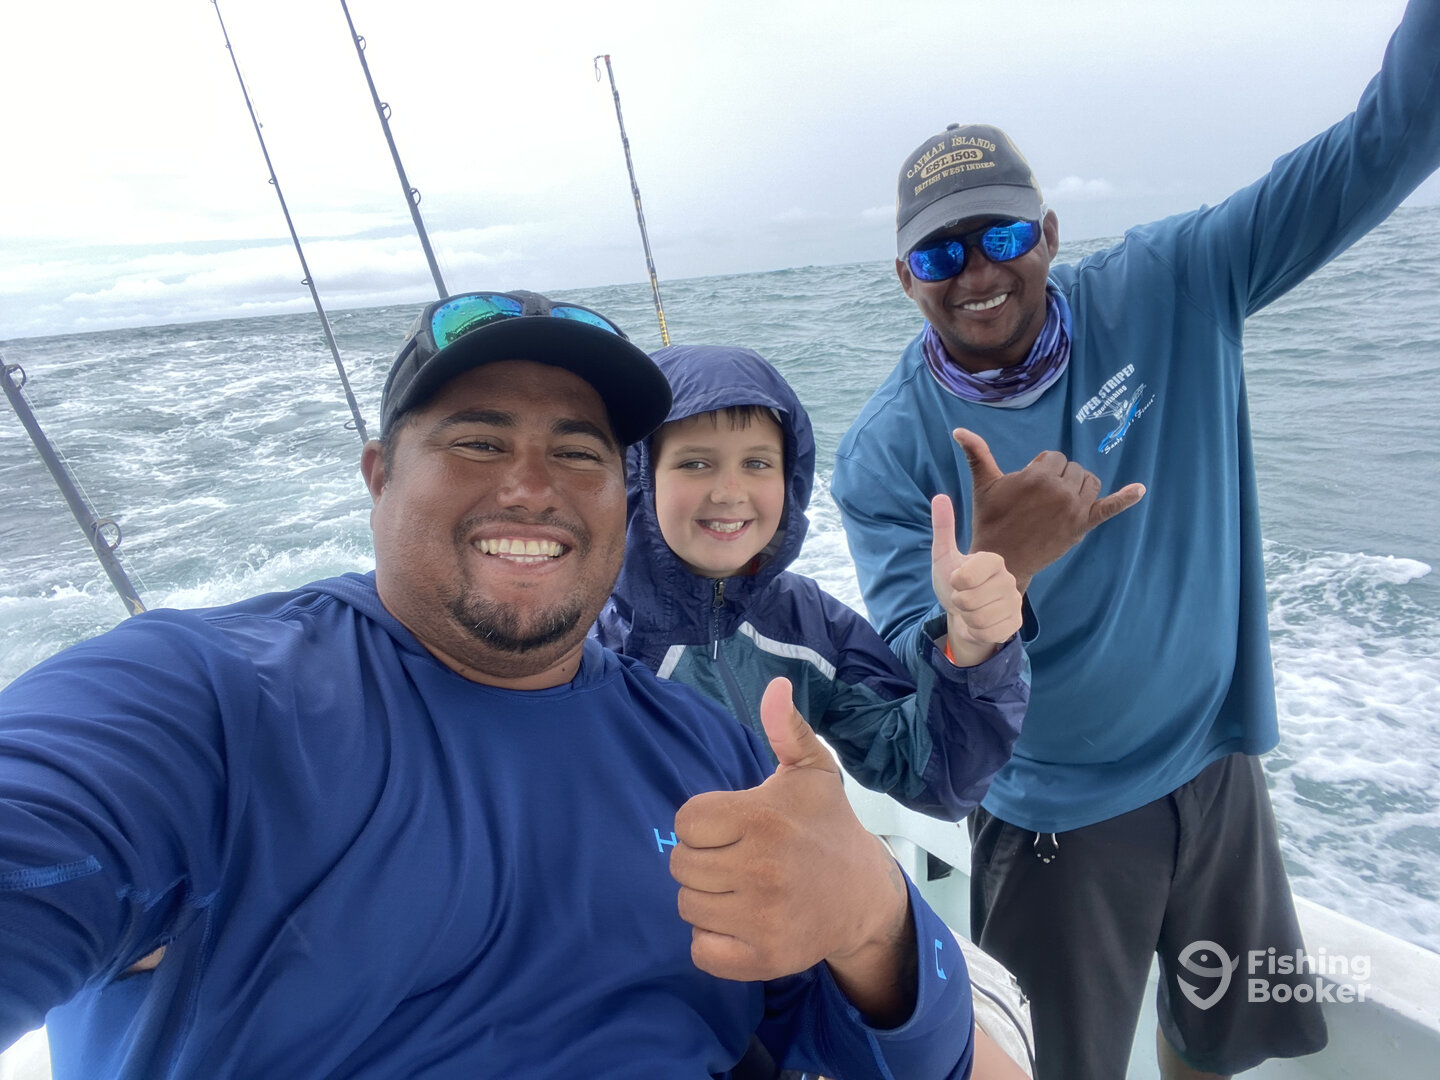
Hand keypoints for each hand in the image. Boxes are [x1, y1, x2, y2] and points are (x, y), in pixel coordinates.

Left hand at [672, 678, 913, 1021]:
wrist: (864, 895)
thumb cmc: (827, 826)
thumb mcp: (811, 771)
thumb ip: (786, 728)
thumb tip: (775, 686)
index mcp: (763, 818)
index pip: (686, 821)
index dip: (702, 823)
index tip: (731, 826)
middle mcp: (761, 868)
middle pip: (680, 865)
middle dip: (702, 860)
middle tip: (736, 858)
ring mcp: (762, 917)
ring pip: (687, 906)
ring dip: (706, 898)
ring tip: (740, 887)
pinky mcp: (763, 958)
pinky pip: (700, 949)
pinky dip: (711, 939)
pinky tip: (739, 921)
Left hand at [931, 494, 1023, 665]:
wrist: (962, 613)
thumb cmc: (954, 582)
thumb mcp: (943, 557)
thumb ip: (943, 528)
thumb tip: (940, 496)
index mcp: (993, 560)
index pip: (967, 576)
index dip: (956, 582)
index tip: (958, 579)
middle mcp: (1009, 579)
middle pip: (970, 600)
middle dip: (959, 603)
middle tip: (964, 597)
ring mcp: (1015, 602)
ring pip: (979, 619)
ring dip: (967, 618)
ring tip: (971, 610)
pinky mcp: (1016, 623)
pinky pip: (989, 633)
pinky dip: (977, 632)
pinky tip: (980, 623)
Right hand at [953, 427, 1144, 592]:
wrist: (1000, 560)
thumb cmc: (990, 520)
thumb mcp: (983, 485)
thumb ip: (977, 454)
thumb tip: (959, 430)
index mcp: (1037, 476)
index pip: (1054, 458)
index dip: (1040, 470)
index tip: (1026, 490)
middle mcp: (1060, 490)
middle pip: (1071, 469)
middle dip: (1057, 478)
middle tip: (1037, 501)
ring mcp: (1074, 509)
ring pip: (1088, 482)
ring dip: (1078, 486)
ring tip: (1059, 500)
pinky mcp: (1082, 526)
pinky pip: (1108, 508)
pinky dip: (1126, 498)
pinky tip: (1140, 490)